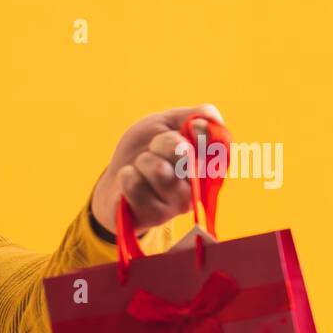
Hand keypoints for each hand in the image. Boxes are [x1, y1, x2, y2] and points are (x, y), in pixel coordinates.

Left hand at [90, 103, 223, 234]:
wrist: (115, 179)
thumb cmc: (145, 149)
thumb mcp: (164, 123)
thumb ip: (192, 115)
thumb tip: (213, 119)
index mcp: (207, 162)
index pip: (217, 145)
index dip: (199, 131)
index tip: (189, 127)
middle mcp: (199, 185)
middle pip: (184, 153)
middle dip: (162, 142)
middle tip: (155, 148)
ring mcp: (179, 204)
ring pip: (158, 170)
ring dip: (142, 161)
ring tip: (141, 166)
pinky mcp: (157, 217)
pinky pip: (136, 185)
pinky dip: (127, 176)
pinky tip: (130, 181)